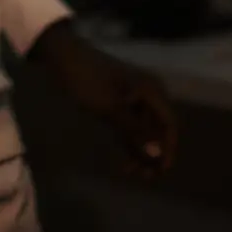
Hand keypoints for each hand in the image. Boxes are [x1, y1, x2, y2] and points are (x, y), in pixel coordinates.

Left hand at [30, 20, 177, 176]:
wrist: (62, 55)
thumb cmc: (87, 77)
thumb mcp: (110, 107)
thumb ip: (135, 131)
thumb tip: (157, 154)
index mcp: (151, 89)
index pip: (170, 124)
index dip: (168, 150)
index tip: (160, 172)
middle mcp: (148, 92)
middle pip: (158, 129)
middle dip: (153, 154)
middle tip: (142, 177)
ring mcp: (134, 97)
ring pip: (144, 130)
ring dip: (141, 151)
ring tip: (131, 173)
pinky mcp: (120, 101)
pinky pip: (132, 126)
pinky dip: (130, 142)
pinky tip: (125, 163)